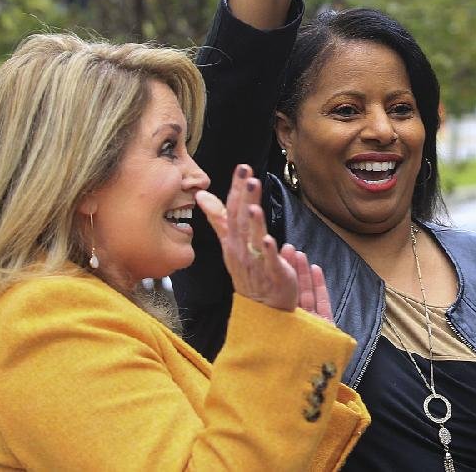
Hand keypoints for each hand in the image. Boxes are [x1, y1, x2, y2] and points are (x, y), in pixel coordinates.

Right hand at [197, 164, 332, 319]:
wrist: (262, 307)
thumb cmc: (249, 271)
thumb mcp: (231, 242)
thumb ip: (219, 218)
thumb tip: (202, 195)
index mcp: (233, 240)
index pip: (232, 211)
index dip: (237, 189)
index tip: (241, 168)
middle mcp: (241, 250)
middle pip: (242, 221)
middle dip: (244, 198)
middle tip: (247, 175)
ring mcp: (256, 263)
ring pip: (252, 240)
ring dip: (253, 221)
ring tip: (253, 203)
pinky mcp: (273, 275)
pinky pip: (268, 263)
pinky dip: (268, 251)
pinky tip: (268, 239)